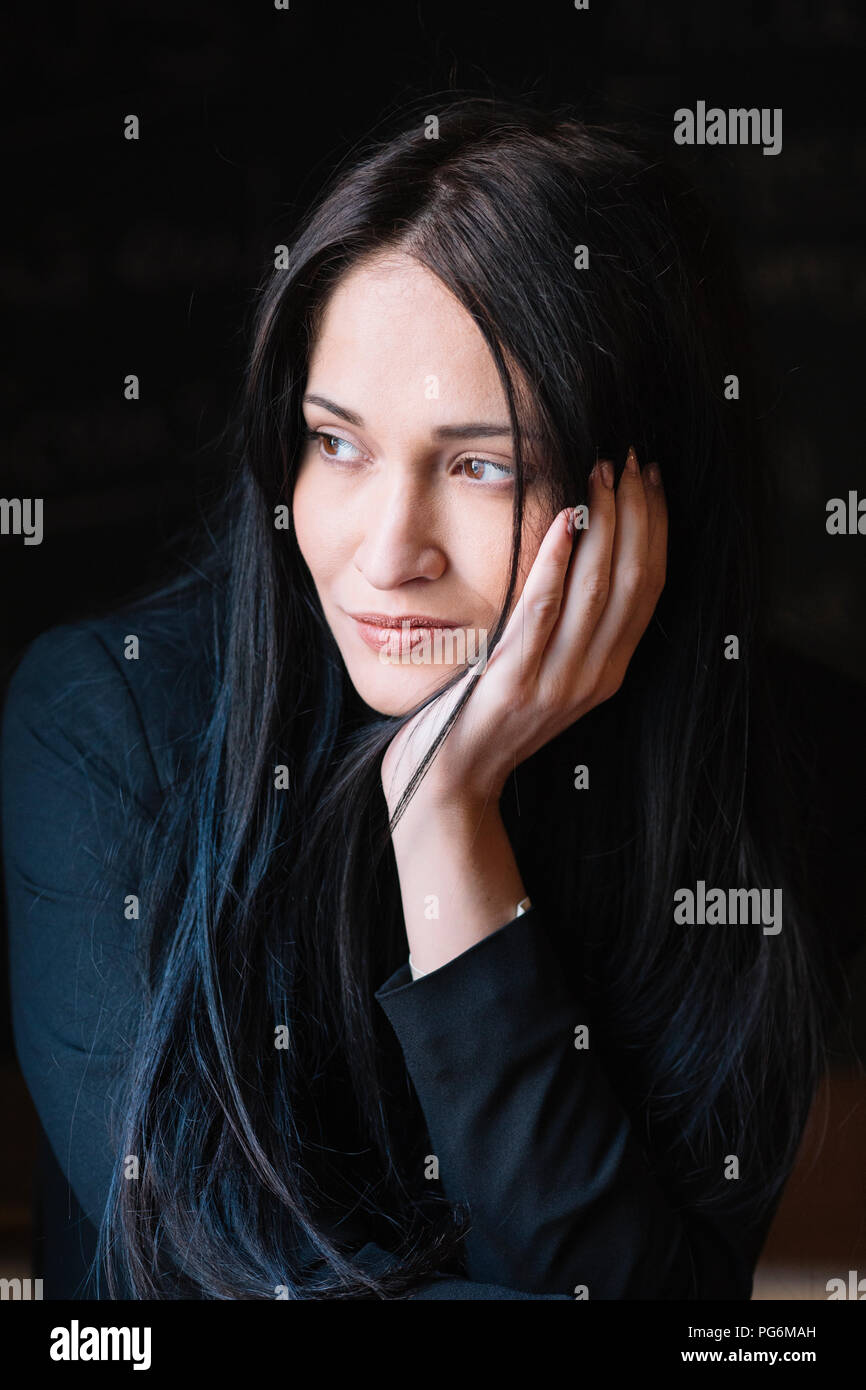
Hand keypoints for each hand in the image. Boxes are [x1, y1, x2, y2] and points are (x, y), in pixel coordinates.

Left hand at [380, 448, 666, 818]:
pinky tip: (563, 520)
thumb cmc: (482, 719)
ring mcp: (554, 684)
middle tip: (626, 457)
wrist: (445, 786)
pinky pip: (541, 613)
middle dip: (636, 512)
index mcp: (604, 672)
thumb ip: (560, 626)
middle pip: (632, 581)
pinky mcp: (511, 685)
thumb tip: (573, 551)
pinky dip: (556, 564)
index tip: (649, 475)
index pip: (648, 587)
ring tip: (599, 471)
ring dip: (604, 524)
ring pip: (597, 591)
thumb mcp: (537, 673)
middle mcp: (591, 678)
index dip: (655, 527)